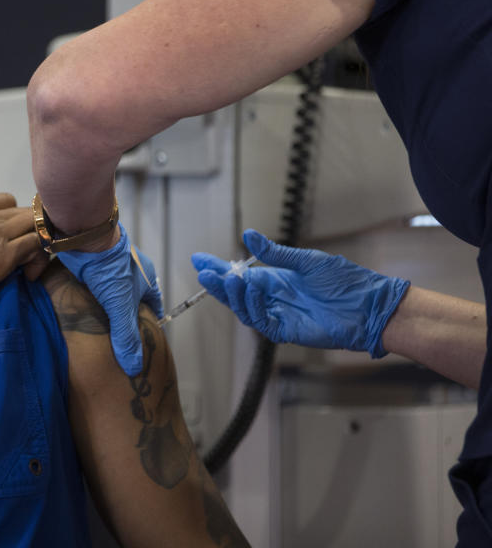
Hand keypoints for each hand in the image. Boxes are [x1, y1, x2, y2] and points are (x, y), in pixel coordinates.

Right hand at [0, 193, 47, 302]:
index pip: (4, 200)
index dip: (10, 214)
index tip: (8, 230)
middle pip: (24, 211)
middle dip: (29, 227)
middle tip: (26, 246)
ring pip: (35, 224)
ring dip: (38, 238)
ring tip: (32, 257)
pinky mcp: (3, 257)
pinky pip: (35, 246)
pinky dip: (38, 255)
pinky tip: (30, 269)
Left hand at [56, 223, 163, 375]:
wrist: (84, 236)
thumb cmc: (109, 267)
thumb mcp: (120, 306)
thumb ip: (126, 336)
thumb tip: (134, 368)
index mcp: (146, 278)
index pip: (154, 306)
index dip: (150, 323)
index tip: (145, 340)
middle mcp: (130, 272)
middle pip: (132, 300)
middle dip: (126, 318)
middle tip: (119, 339)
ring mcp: (109, 268)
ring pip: (111, 293)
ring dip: (105, 308)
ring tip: (99, 330)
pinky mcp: (90, 266)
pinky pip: (93, 287)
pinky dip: (90, 299)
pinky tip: (82, 312)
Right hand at [192, 229, 409, 357]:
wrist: (369, 307)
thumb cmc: (346, 282)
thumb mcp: (308, 261)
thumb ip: (277, 253)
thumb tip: (249, 236)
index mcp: (277, 279)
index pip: (241, 273)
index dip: (219, 268)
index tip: (198, 259)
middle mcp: (273, 297)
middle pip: (236, 292)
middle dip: (218, 283)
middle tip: (204, 272)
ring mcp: (278, 314)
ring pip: (244, 307)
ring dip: (232, 294)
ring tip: (226, 279)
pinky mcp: (286, 330)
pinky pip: (260, 320)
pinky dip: (252, 306)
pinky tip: (250, 290)